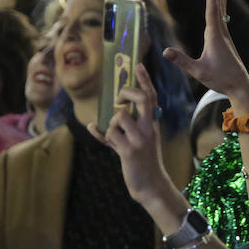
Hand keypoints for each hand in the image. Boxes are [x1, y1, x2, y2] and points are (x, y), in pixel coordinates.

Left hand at [91, 64, 173, 205]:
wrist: (150, 184)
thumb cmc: (143, 161)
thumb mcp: (140, 140)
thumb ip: (126, 129)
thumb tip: (99, 121)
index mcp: (152, 123)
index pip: (151, 97)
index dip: (145, 80)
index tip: (138, 65)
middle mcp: (148, 128)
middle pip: (140, 98)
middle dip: (125, 93)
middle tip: (118, 101)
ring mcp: (140, 139)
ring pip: (120, 116)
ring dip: (111, 124)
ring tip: (113, 135)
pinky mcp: (129, 150)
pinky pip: (110, 133)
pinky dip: (102, 134)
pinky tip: (96, 131)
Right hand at [165, 0, 248, 107]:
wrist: (239, 85)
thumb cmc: (220, 79)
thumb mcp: (198, 72)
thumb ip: (182, 61)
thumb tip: (165, 52)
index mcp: (214, 35)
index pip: (211, 8)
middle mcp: (221, 29)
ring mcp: (224, 32)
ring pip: (220, 4)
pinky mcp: (224, 36)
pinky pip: (222, 12)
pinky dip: (221, 0)